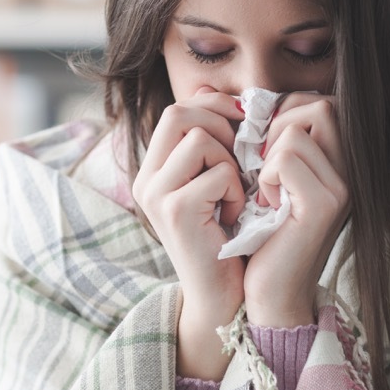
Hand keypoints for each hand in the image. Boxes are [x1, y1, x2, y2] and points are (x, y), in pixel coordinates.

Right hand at [132, 86, 245, 379]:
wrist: (223, 297)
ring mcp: (156, 194)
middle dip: (222, 127)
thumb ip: (212, 142)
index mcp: (154, 169)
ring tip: (234, 194)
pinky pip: (218, 173)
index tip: (243, 125)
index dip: (214, 107)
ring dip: (231, 162)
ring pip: (201, 139)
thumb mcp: (217, 183)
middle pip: (181, 112)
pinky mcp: (175, 211)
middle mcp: (146, 179)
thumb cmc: (228, 239)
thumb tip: (217, 92)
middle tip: (241, 159)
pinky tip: (234, 216)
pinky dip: (236, 191)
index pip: (178, 108)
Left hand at [244, 93, 349, 328]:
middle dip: (277, 126)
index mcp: (340, 162)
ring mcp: (343, 187)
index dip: (284, 113)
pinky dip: (266, 177)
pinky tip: (268, 205)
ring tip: (267, 191)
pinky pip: (286, 158)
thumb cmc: (261, 233)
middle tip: (263, 165)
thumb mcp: (269, 178)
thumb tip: (247, 99)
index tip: (264, 149)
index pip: (319, 102)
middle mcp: (351, 171)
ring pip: (296, 131)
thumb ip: (272, 140)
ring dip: (268, 158)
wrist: (268, 291)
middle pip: (318, 106)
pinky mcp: (324, 204)